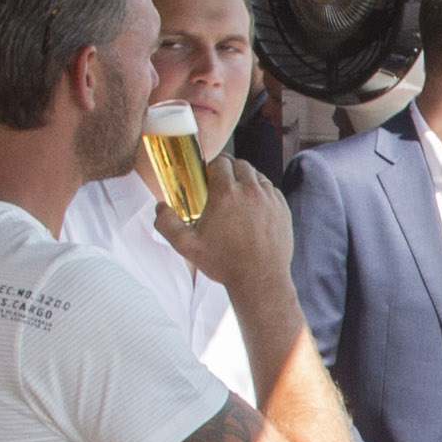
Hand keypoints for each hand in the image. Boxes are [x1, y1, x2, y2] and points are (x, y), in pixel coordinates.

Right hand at [161, 155, 295, 297]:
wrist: (259, 280)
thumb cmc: (223, 263)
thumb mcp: (187, 247)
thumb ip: (167, 224)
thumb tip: (159, 207)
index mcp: (225, 194)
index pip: (220, 162)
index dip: (213, 165)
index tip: (208, 175)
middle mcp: (250, 191)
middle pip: (240, 164)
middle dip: (230, 169)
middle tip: (222, 183)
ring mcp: (269, 199)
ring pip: (257, 175)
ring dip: (247, 179)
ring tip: (237, 194)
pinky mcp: (283, 209)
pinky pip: (271, 190)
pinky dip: (262, 192)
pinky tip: (254, 205)